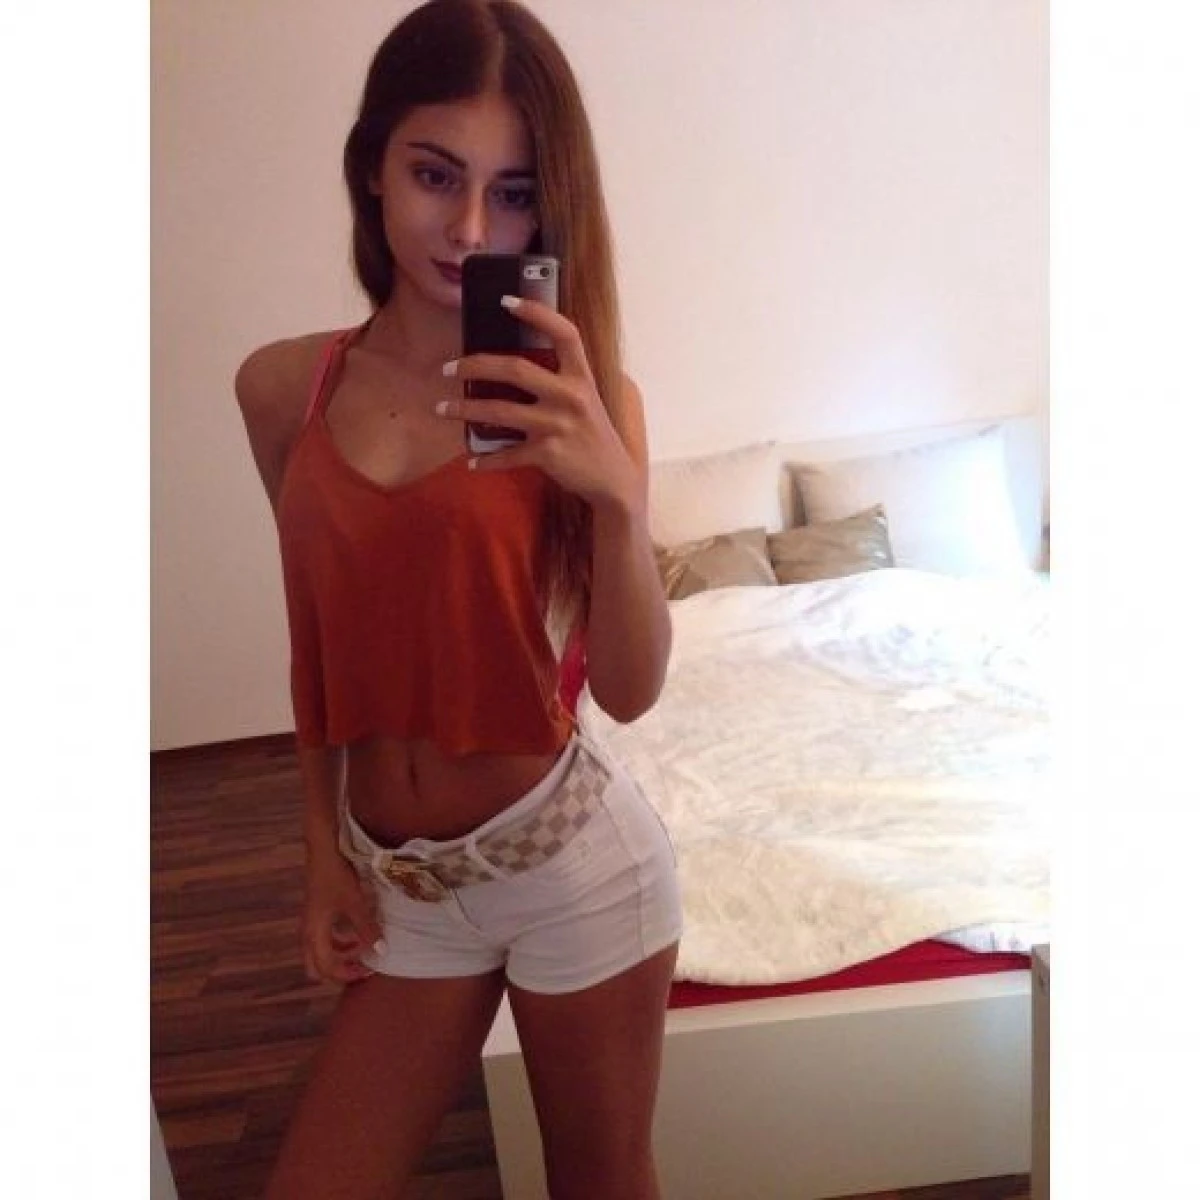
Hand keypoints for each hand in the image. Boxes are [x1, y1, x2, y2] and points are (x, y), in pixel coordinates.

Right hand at [301, 853, 383, 984]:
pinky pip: (326, 936)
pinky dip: (341, 941)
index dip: (347, 975)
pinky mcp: (317, 911)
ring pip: (322, 951)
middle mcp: (309, 932)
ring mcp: (311, 921)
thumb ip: (367, 928)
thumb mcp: (355, 902)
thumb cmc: (336, 875)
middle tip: (363, 967)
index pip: (326, 968)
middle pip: (317, 966)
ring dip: (341, 956)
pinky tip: (358, 932)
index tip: (369, 970)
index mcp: (314, 934)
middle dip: (339, 971)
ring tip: (364, 950)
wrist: (324, 849)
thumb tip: (381, 952)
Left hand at [438, 296, 640, 514]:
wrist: (612, 479)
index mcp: (581, 377)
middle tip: (447, 368)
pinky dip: (485, 459)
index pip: (565, 333)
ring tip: (441, 409)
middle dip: (474, 365)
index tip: (505, 301)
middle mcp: (571, 396)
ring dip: (464, 410)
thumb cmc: (591, 434)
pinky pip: (507, 454)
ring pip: (500, 410)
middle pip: (515, 369)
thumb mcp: (586, 399)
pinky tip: (470, 461)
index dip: (537, 313)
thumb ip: (559, 380)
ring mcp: (558, 425)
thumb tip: (511, 366)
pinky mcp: (548, 454)